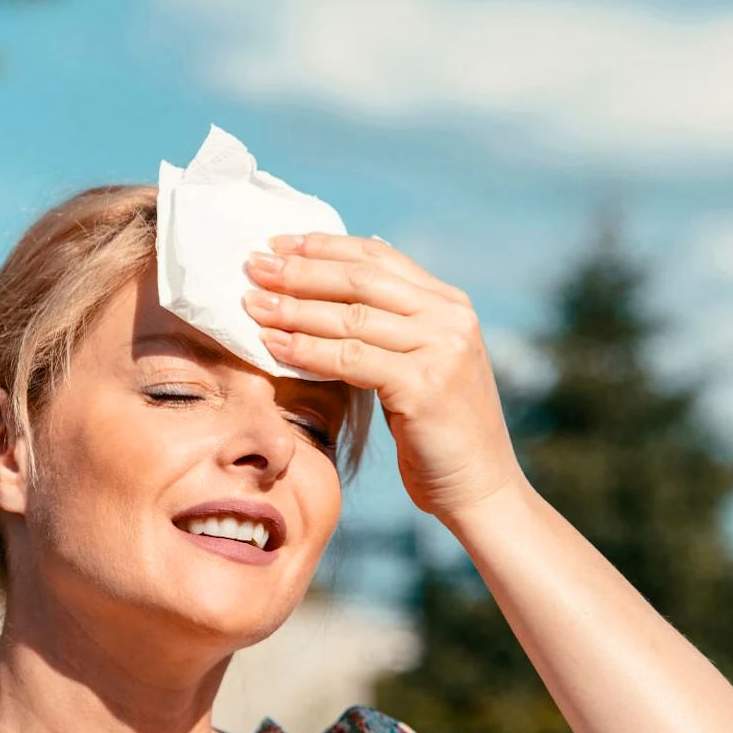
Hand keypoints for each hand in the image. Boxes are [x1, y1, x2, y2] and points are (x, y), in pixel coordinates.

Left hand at [242, 232, 527, 522]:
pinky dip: (306, 350)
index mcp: (449, 304)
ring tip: (251, 305)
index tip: (278, 243)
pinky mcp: (425, 385)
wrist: (481, 489)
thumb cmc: (439, 434)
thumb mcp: (419, 366)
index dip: (324, 247)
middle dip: (301, 270)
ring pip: (351, 317)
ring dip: (294, 308)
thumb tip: (335, 289)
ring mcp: (441, 349)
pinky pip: (350, 359)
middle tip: (253, 266)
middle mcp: (450, 317)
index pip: (378, 258)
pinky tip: (273, 346)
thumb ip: (391, 328)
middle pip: (360, 280)